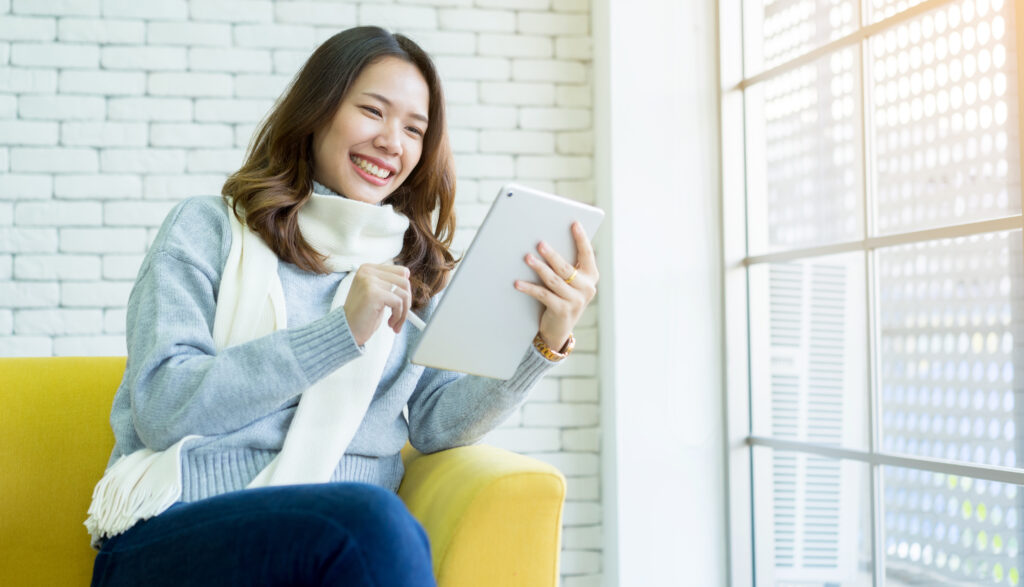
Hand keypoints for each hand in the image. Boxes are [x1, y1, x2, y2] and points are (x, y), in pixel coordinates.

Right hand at [343, 263, 411, 345]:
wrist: (347, 331)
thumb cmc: (363, 315)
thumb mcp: (377, 295)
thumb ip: (389, 283)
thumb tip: (407, 277)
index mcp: (368, 269)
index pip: (401, 272)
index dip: (405, 290)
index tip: (402, 304)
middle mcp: (367, 272)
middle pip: (404, 282)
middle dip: (407, 302)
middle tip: (401, 316)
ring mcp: (369, 281)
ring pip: (403, 293)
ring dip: (403, 312)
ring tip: (395, 322)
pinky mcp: (373, 293)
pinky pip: (398, 302)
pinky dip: (398, 316)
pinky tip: (390, 323)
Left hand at [514, 222, 598, 350]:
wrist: (559, 329)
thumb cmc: (561, 297)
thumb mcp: (569, 282)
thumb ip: (566, 266)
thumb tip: (545, 243)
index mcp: (591, 276)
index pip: (587, 254)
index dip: (581, 238)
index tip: (574, 223)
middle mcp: (587, 288)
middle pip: (567, 268)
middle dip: (552, 255)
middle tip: (540, 243)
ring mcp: (575, 301)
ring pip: (554, 280)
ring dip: (539, 268)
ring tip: (527, 258)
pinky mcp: (562, 311)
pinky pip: (543, 295)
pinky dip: (529, 288)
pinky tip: (518, 282)